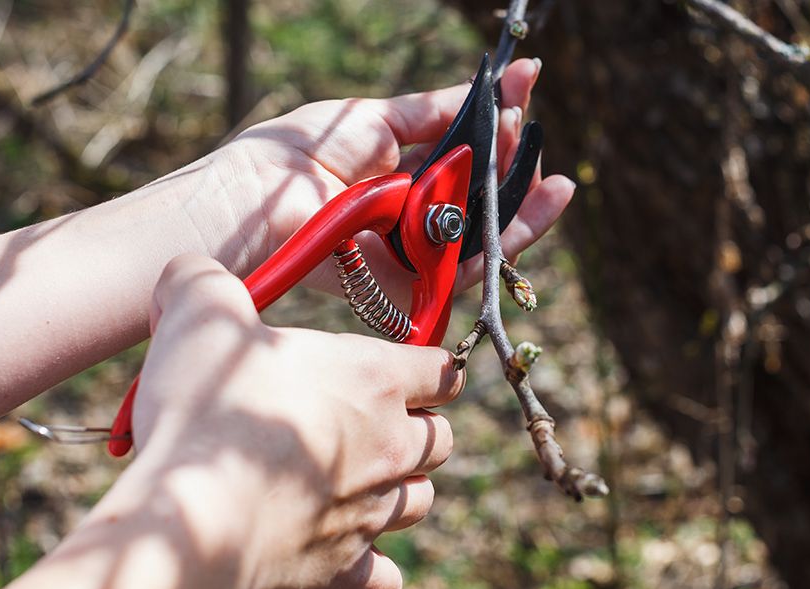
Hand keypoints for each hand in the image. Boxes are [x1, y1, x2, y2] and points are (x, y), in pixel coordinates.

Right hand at [0, 255, 463, 588]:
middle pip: (441, 439)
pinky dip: (376, 572)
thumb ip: (203, 282)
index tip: (416, 368)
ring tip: (367, 484)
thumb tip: (192, 271)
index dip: (432, 366)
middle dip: (420, 430)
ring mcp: (371, 512)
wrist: (193, 518)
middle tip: (380, 424)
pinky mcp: (343, 569)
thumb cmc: (207, 410)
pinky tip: (354, 561)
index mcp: (375, 379)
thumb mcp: (199, 315)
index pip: (441, 367)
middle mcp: (389, 447)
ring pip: (419, 502)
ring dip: (402, 491)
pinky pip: (383, 577)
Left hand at [216, 57, 574, 306]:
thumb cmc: (300, 156)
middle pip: (481, 194)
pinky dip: (510, 233)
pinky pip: (473, 263)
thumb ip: (434, 112)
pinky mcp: (416, 280)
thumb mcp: (375, 120)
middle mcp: (410, 214)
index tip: (524, 87)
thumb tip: (486, 89)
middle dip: (514, 160)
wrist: (261, 201)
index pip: (462, 153)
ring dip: (525, 200)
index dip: (495, 124)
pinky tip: (540, 198)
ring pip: (486, 232)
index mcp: (398, 172)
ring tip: (548, 170)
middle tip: (531, 124)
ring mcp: (415, 249)